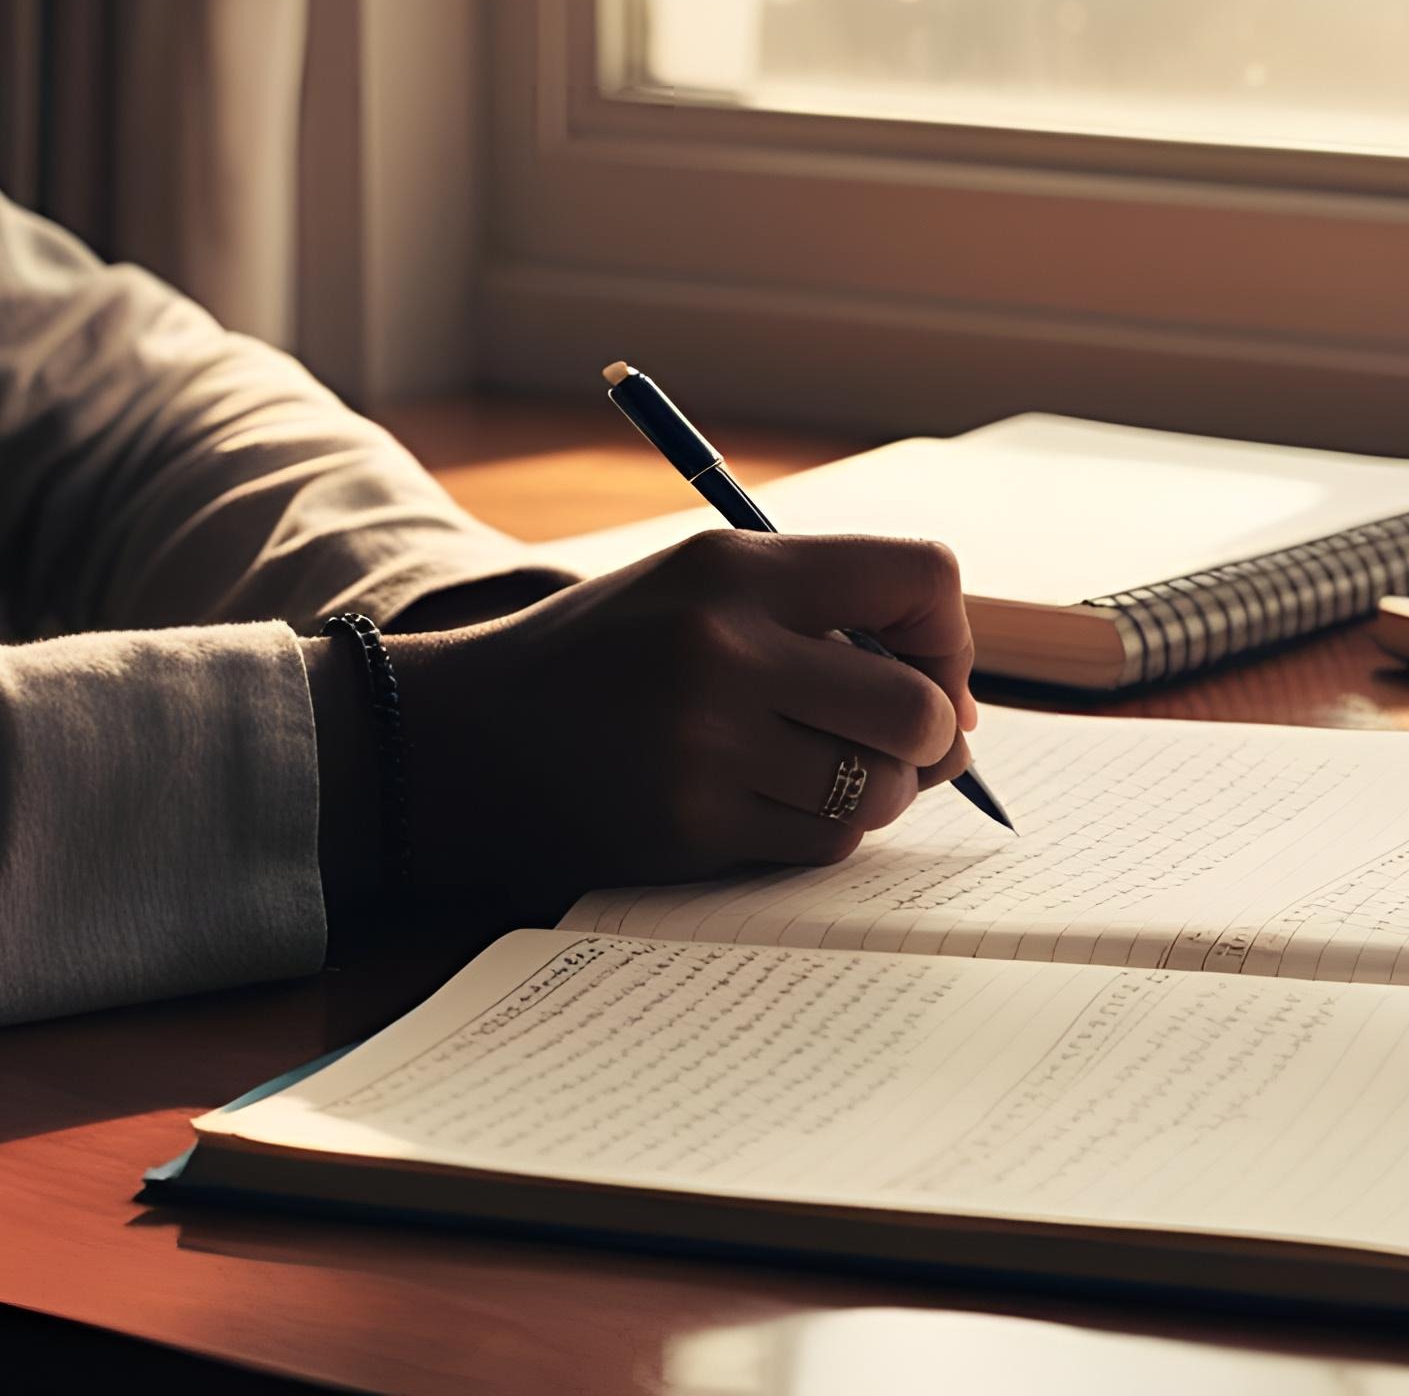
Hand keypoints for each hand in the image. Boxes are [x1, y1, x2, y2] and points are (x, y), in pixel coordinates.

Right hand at [307, 531, 976, 927]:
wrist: (457, 740)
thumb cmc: (602, 660)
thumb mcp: (696, 587)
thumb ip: (817, 613)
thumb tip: (952, 697)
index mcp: (737, 566)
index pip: (922, 576)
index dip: (951, 636)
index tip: (931, 671)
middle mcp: (726, 645)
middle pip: (917, 704)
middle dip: (932, 737)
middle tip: (907, 747)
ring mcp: (706, 741)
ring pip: (880, 788)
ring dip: (882, 794)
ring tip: (831, 776)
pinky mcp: (687, 826)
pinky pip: (823, 843)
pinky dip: (824, 834)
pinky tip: (776, 808)